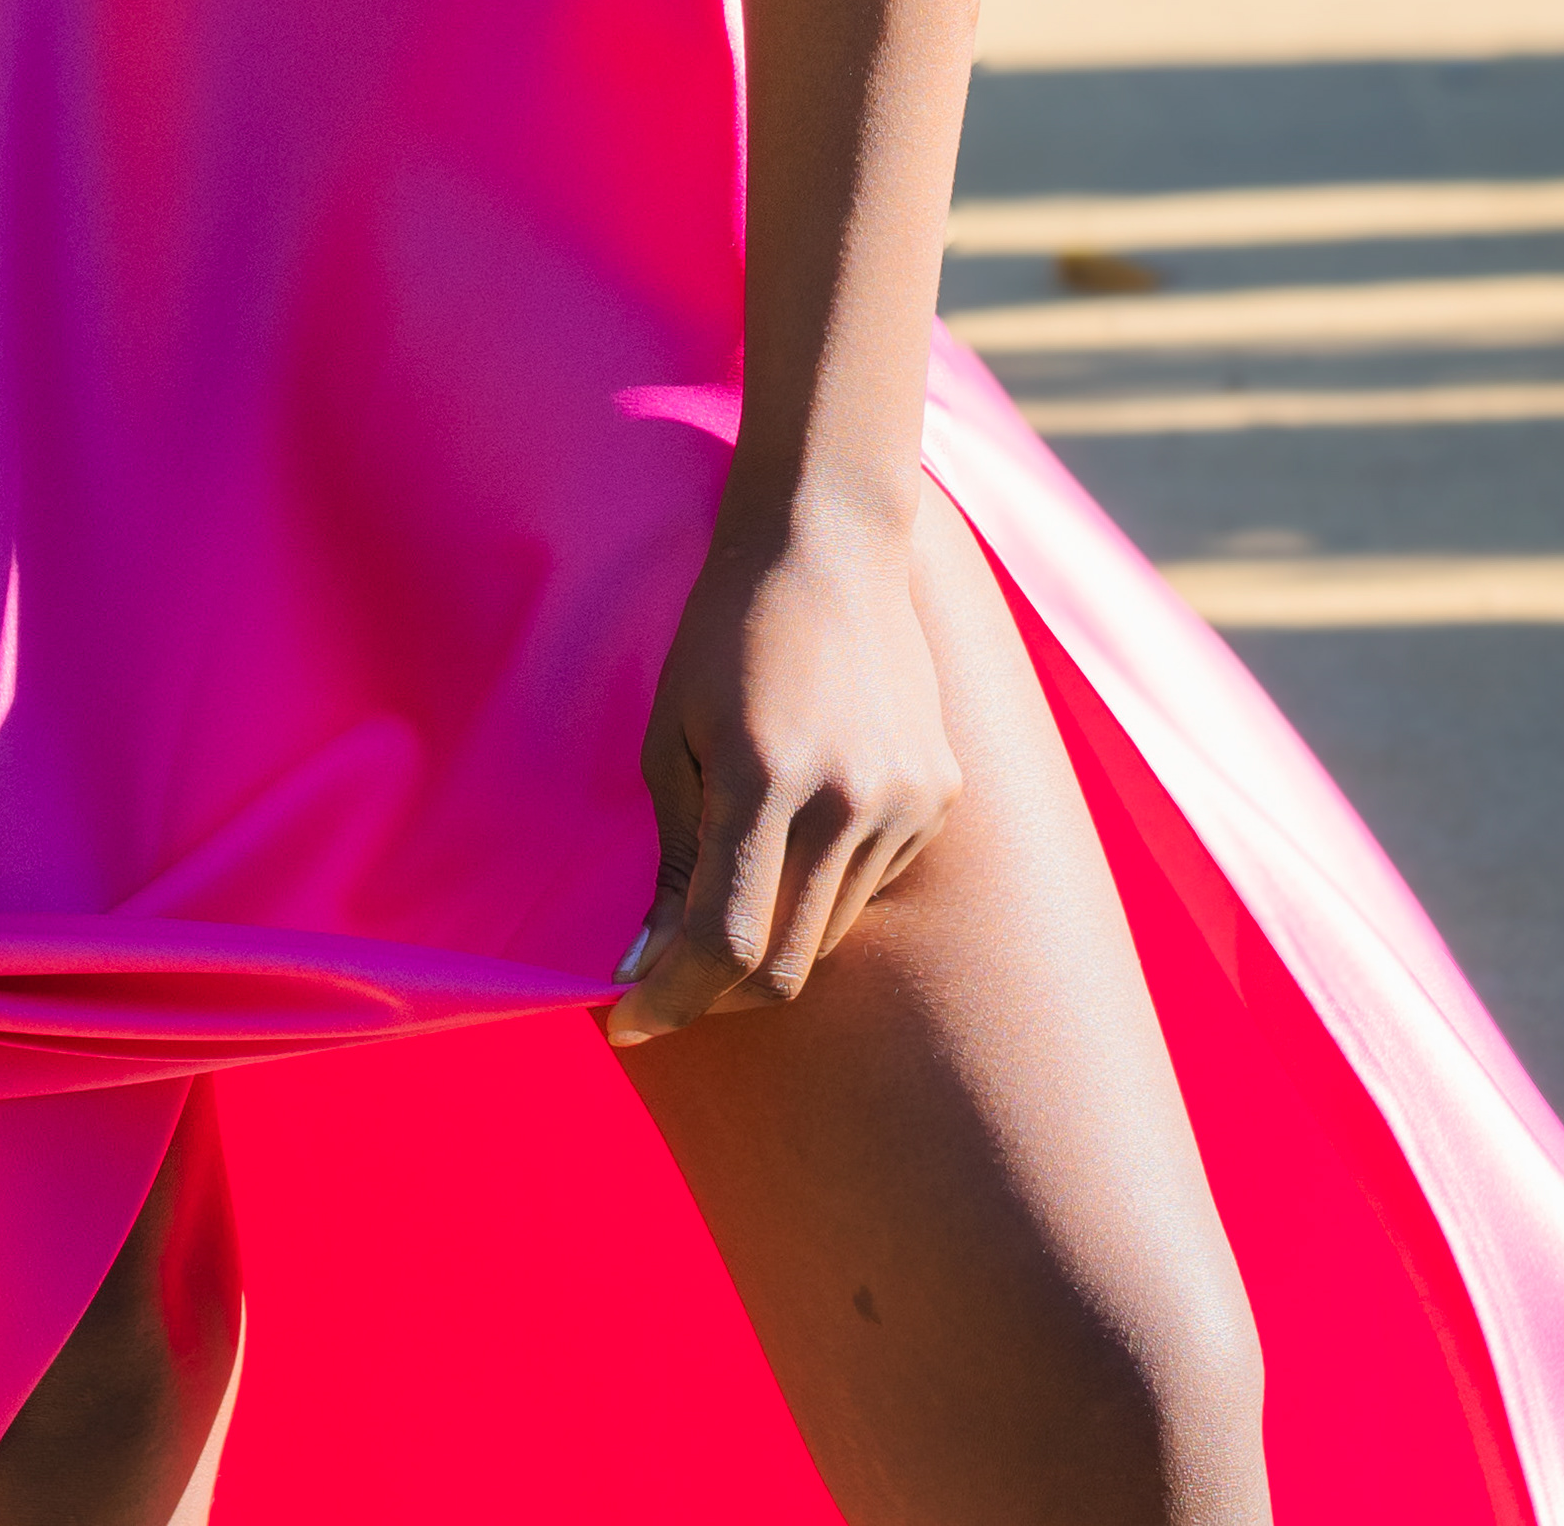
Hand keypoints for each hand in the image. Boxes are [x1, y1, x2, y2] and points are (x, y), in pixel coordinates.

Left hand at [603, 497, 961, 1043]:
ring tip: (729, 893)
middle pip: (784, 966)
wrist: (830, 542)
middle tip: (666, 980)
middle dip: (714, 995)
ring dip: (770, 943)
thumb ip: (671, 854)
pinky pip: (870, 885)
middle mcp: (849, 798)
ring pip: (829, 935)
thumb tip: (652, 961)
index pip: (724, 942)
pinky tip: (797, 830)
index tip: (625, 1020)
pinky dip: (821, 890)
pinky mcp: (938, 794)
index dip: (668, 1000)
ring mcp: (906, 799)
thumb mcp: (672, 733)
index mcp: (767, 775)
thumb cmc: (727, 629)